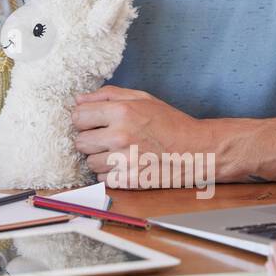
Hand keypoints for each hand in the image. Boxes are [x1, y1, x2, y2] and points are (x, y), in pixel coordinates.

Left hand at [71, 85, 205, 186]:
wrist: (198, 151)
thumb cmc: (170, 122)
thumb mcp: (142, 98)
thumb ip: (108, 95)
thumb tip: (78, 100)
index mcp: (122, 112)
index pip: (77, 117)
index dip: (84, 120)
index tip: (94, 123)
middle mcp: (120, 136)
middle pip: (80, 142)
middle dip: (90, 140)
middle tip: (107, 139)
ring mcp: (125, 160)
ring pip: (90, 163)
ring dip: (100, 159)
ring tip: (120, 153)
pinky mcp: (130, 180)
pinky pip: (103, 179)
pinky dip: (111, 174)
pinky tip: (126, 166)